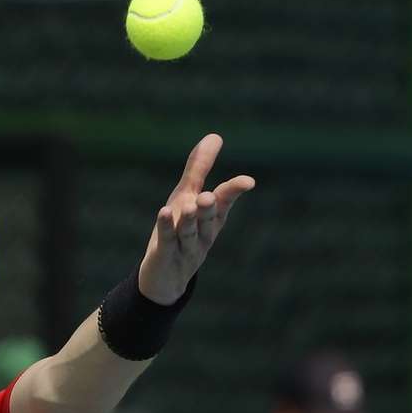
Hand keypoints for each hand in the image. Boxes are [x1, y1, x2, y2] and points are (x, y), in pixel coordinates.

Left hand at [138, 134, 254, 304]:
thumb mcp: (188, 197)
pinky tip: (163, 213)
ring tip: (190, 206)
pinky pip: (167, 240)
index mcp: (211, 218)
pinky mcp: (165, 255)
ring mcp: (185, 247)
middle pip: (208, 219)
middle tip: (210, 197)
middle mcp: (202, 232)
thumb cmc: (179, 230)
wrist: (165, 276)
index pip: (225, 202)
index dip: (234, 191)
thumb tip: (215, 136)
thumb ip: (199, 168)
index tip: (248, 181)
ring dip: (190, 219)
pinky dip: (165, 227)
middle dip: (210, 208)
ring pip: (189, 232)